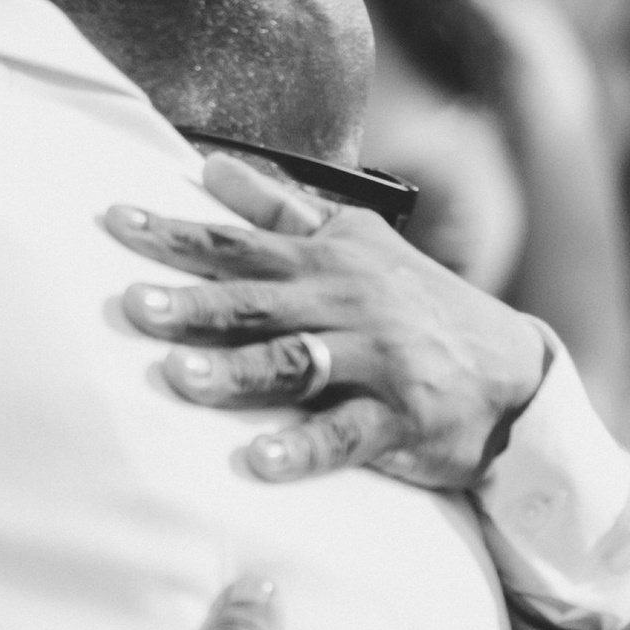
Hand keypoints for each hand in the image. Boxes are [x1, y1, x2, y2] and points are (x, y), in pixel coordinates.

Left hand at [107, 153, 550, 488]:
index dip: (177, 235)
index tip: (114, 224)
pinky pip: (345, 435)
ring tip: (179, 377)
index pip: (240, 244)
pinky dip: (302, 449)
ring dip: (237, 371)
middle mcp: (348, 304)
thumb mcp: (359, 243)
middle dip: (194, 304)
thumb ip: (282, 211)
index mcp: (329, 261)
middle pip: (259, 302)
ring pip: (296, 364)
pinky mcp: (400, 420)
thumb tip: (212, 167)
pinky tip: (260, 462)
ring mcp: (376, 362)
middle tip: (134, 306)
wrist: (514, 370)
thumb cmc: (420, 304)